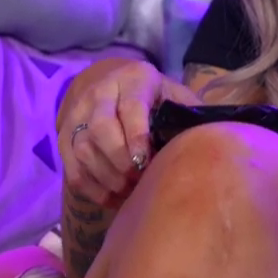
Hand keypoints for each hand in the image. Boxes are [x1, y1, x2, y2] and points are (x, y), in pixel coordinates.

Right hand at [56, 57, 198, 207]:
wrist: (111, 80)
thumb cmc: (154, 95)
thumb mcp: (174, 94)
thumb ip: (189, 112)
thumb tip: (213, 140)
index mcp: (134, 79)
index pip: (132, 108)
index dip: (137, 137)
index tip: (146, 161)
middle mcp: (100, 93)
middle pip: (101, 129)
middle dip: (120, 160)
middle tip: (137, 180)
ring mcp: (77, 114)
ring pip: (83, 148)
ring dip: (105, 176)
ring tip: (127, 192)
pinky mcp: (63, 135)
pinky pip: (71, 164)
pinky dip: (90, 187)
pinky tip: (111, 198)